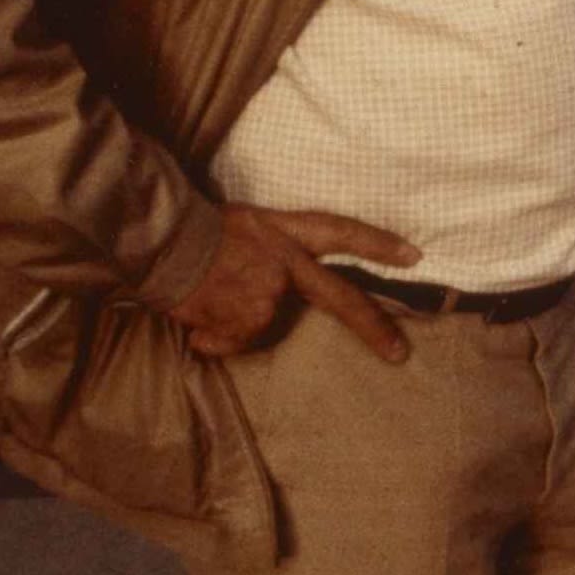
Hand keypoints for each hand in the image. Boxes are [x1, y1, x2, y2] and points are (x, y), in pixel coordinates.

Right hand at [163, 205, 422, 361]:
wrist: (161, 240)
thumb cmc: (195, 227)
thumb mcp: (246, 222)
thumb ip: (275, 248)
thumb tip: (286, 288)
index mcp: (285, 231)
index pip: (340, 232)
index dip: (376, 244)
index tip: (413, 256)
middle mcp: (286, 264)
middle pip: (340, 298)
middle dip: (373, 327)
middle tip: (398, 353)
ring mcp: (268, 295)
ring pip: (268, 326)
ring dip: (240, 322)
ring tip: (211, 297)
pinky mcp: (245, 322)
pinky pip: (234, 342)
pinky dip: (215, 337)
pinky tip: (197, 315)